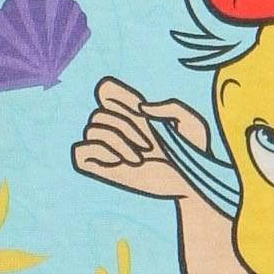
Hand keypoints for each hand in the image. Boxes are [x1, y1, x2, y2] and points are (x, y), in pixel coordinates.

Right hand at [71, 74, 208, 197]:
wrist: (191, 183)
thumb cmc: (193, 153)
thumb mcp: (192, 122)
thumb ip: (172, 107)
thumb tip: (142, 109)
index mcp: (134, 113)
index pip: (105, 90)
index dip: (111, 91)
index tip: (136, 108)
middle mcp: (119, 129)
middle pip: (100, 112)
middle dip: (125, 125)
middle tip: (150, 145)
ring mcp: (110, 150)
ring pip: (91, 129)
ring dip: (117, 140)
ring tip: (140, 158)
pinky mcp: (104, 170)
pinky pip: (79, 152)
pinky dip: (96, 151)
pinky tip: (119, 161)